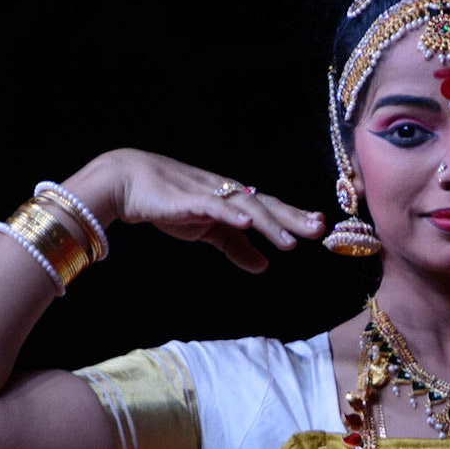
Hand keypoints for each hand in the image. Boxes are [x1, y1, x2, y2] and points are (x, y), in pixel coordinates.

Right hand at [68, 149, 324, 272]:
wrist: (129, 183)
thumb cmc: (170, 203)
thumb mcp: (209, 231)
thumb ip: (237, 248)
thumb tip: (264, 265)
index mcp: (233, 200)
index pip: (270, 209)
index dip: (294, 218)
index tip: (320, 227)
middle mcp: (226, 193)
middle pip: (266, 205)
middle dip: (293, 217)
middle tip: (320, 229)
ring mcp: (209, 194)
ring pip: (246, 208)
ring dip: (270, 224)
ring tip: (291, 241)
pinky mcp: (189, 200)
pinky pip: (215, 207)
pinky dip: (232, 215)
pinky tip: (248, 223)